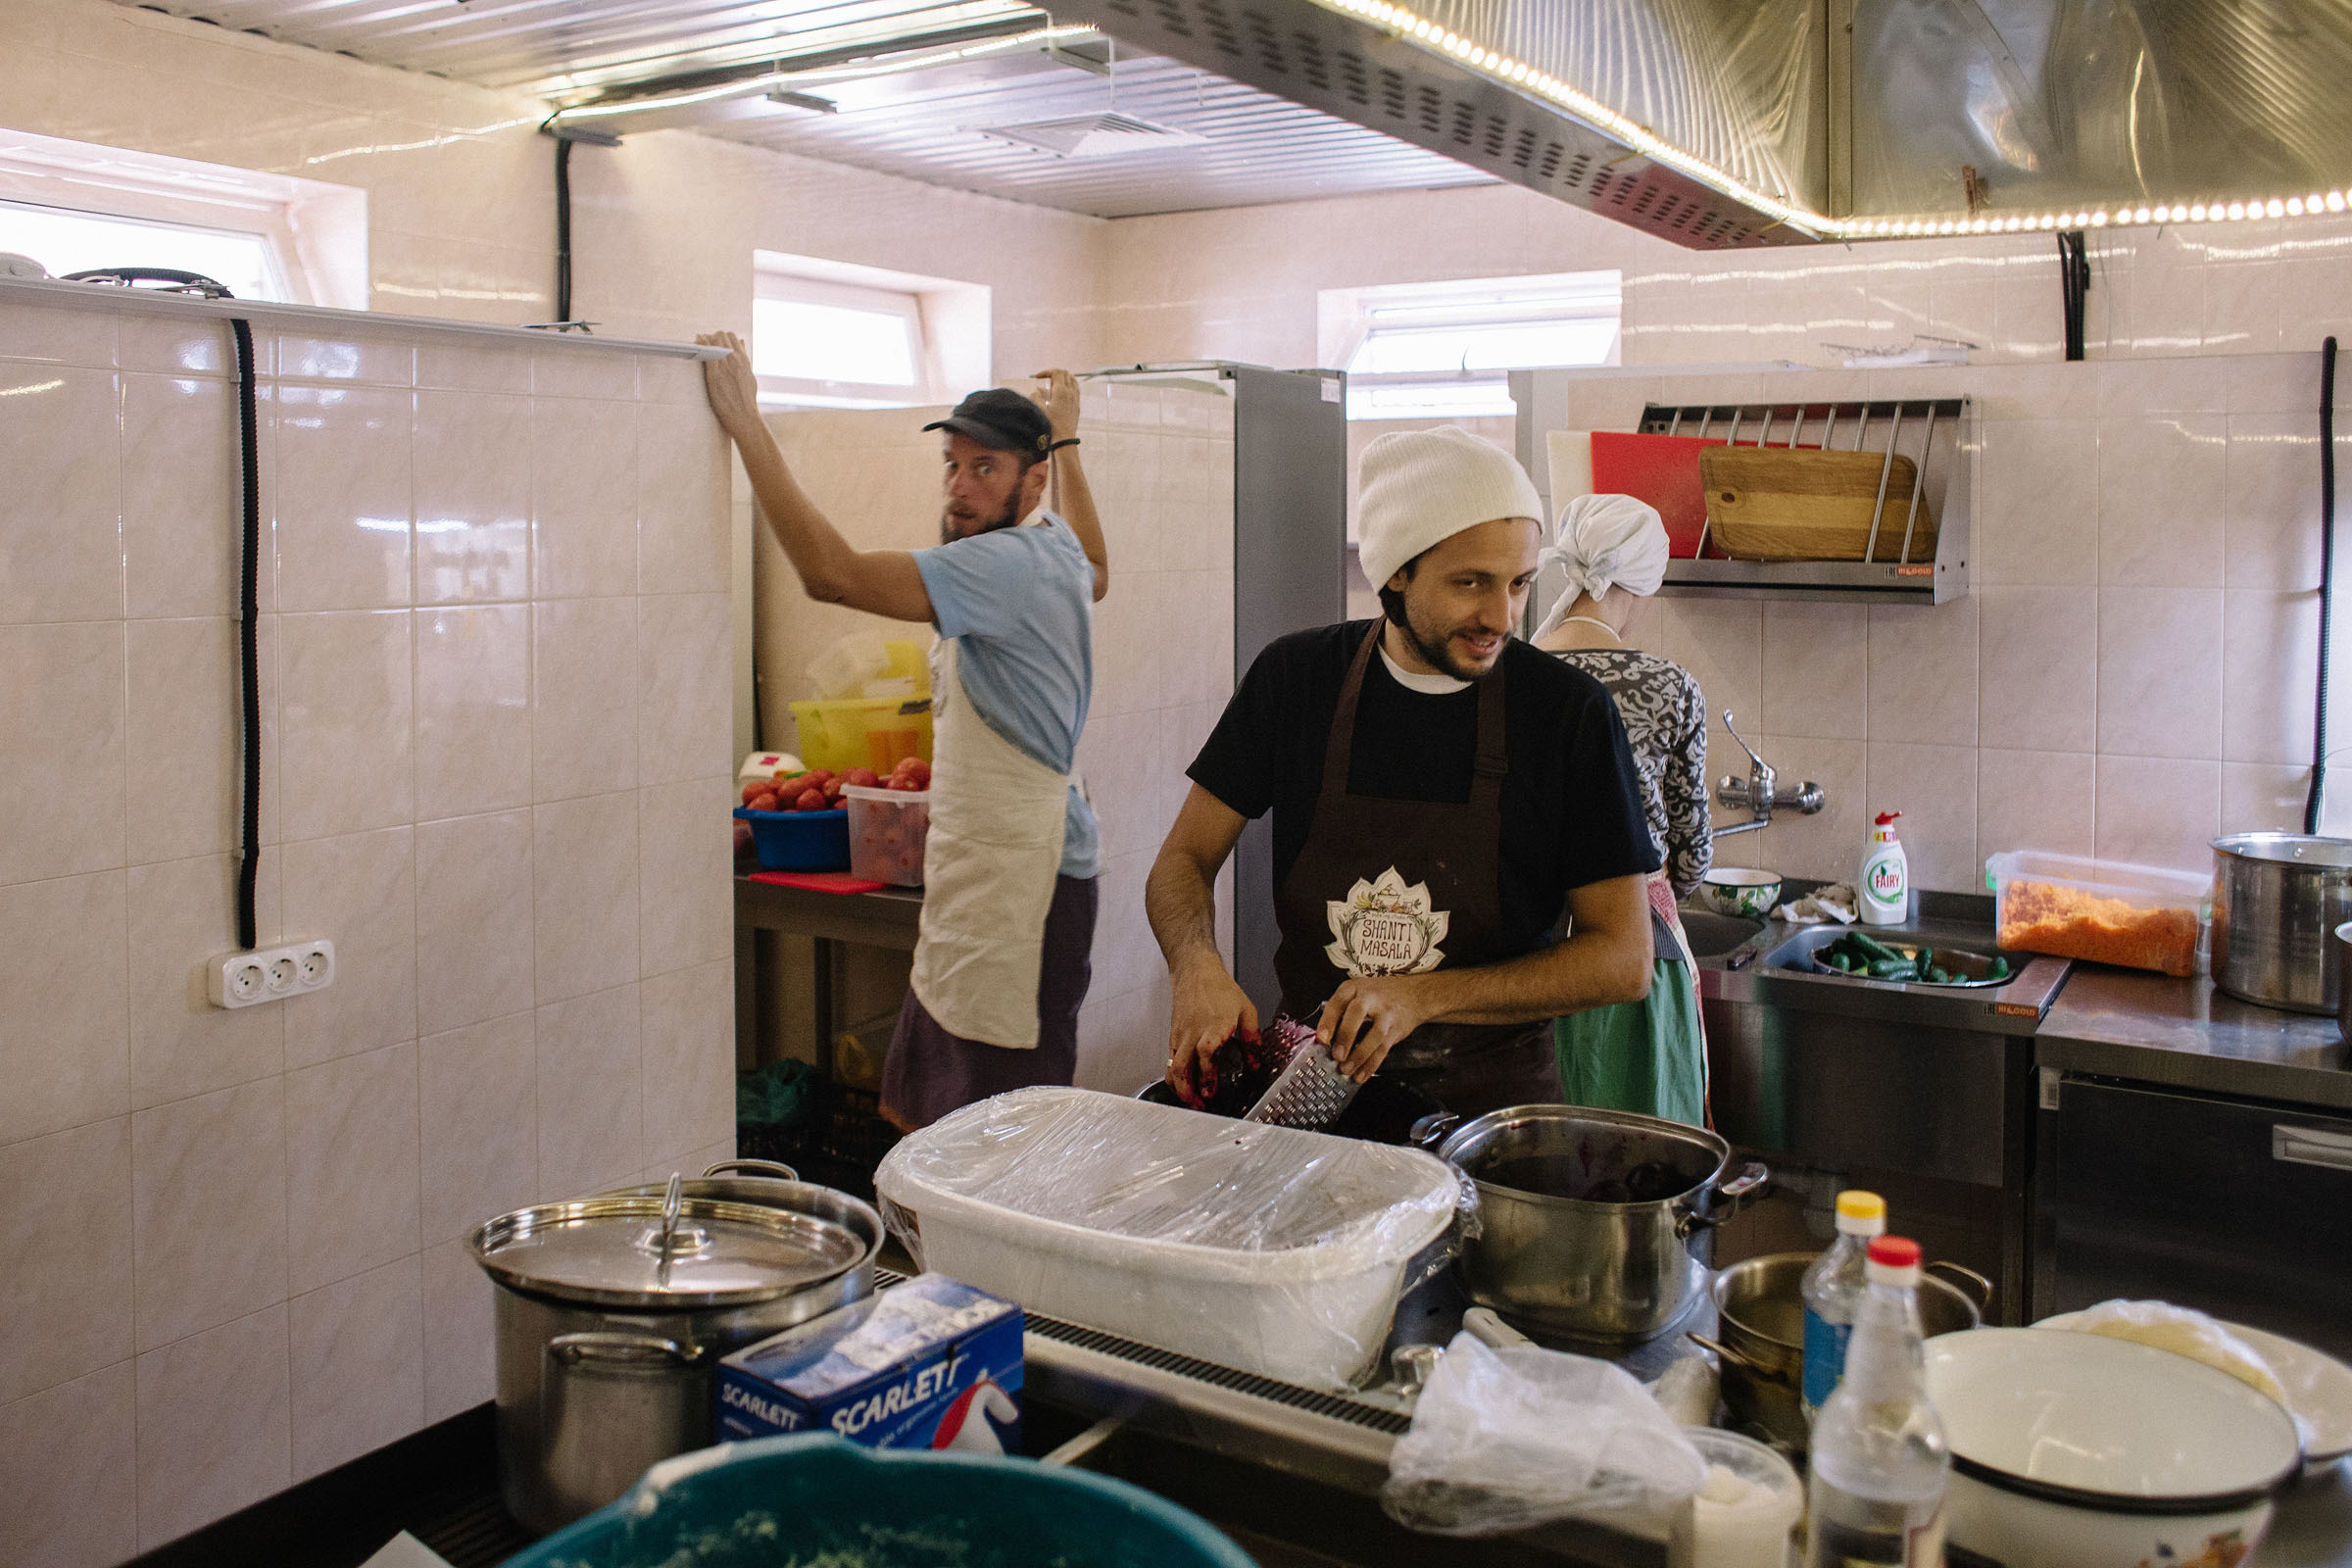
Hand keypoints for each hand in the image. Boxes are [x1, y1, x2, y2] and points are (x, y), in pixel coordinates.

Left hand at [696, 331, 761, 439]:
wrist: (744, 415)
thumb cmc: (746, 399)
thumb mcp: (749, 375)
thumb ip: (744, 359)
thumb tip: (741, 342)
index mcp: (744, 359)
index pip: (731, 336)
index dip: (721, 337)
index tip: (714, 342)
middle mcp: (735, 359)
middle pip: (720, 335)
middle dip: (711, 337)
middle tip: (704, 344)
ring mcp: (725, 366)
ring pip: (713, 341)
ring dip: (704, 340)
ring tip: (698, 344)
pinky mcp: (714, 374)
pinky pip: (706, 353)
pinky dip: (700, 344)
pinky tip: (695, 342)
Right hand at [1030, 368, 1079, 444]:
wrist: (1064, 440)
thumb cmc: (1051, 426)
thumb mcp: (1039, 410)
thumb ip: (1036, 396)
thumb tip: (1036, 390)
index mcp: (1061, 391)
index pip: (1056, 372)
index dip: (1046, 372)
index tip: (1038, 377)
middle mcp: (1070, 393)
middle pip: (1065, 373)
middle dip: (1054, 373)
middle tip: (1045, 379)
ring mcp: (1075, 399)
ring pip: (1072, 379)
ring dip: (1063, 378)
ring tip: (1053, 383)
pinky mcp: (1077, 405)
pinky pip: (1075, 389)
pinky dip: (1069, 385)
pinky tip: (1061, 392)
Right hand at [1166, 951, 1256, 1099]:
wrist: (1196, 973)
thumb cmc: (1219, 990)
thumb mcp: (1247, 1011)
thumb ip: (1252, 1039)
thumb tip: (1256, 1063)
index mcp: (1213, 1027)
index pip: (1205, 1054)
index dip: (1207, 1075)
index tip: (1211, 1092)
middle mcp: (1193, 1034)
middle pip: (1181, 1068)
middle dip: (1187, 1092)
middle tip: (1199, 1106)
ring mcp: (1180, 1036)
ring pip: (1172, 1068)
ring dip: (1179, 1089)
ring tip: (1191, 1101)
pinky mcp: (1173, 1037)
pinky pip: (1170, 1061)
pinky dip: (1174, 1077)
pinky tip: (1184, 1085)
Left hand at [1319, 973, 1438, 1081]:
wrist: (1414, 994)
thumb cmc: (1377, 995)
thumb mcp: (1356, 993)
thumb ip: (1340, 1011)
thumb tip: (1323, 1040)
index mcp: (1354, 988)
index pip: (1339, 1001)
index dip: (1329, 1020)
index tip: (1322, 1038)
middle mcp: (1370, 998)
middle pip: (1357, 1013)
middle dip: (1346, 1036)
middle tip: (1337, 1055)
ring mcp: (1386, 1014)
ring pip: (1374, 1035)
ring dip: (1359, 1055)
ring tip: (1347, 1069)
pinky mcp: (1396, 1030)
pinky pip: (1383, 1049)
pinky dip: (1371, 1064)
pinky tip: (1361, 1074)